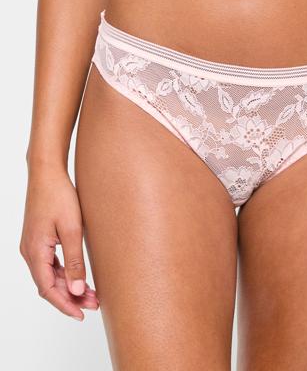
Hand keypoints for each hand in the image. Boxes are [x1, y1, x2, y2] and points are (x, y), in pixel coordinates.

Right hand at [20, 165, 98, 320]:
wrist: (47, 173)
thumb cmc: (59, 196)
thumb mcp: (72, 230)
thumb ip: (74, 261)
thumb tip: (76, 291)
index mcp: (35, 252)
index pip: (48, 289)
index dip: (65, 305)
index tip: (82, 315)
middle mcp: (29, 252)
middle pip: (49, 284)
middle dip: (70, 297)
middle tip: (95, 304)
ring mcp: (33, 245)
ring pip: (50, 275)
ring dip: (68, 286)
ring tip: (92, 294)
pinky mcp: (39, 239)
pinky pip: (49, 264)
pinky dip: (64, 273)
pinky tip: (79, 276)